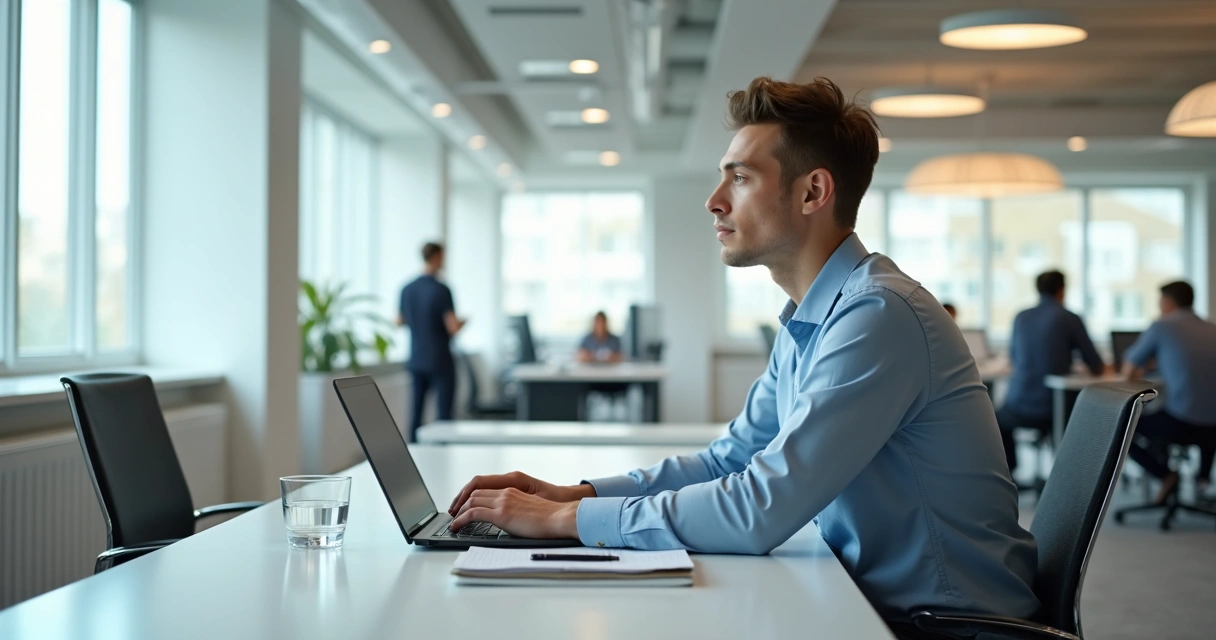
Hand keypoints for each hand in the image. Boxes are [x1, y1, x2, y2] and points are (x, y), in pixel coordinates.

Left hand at [447, 471, 592, 515]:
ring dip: (459, 512)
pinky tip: (457, 527)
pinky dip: (461, 520)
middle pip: (475, 493)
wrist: (561, 517)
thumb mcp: (531, 509)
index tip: (464, 508)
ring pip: (471, 501)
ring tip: (453, 523)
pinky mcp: (501, 513)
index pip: (485, 490)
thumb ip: (518, 511)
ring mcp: (503, 501)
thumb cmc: (552, 518)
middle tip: (454, 515)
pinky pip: (473, 513)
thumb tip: (511, 522)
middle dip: (461, 504)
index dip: (471, 498)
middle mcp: (506, 492)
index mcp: (513, 490)